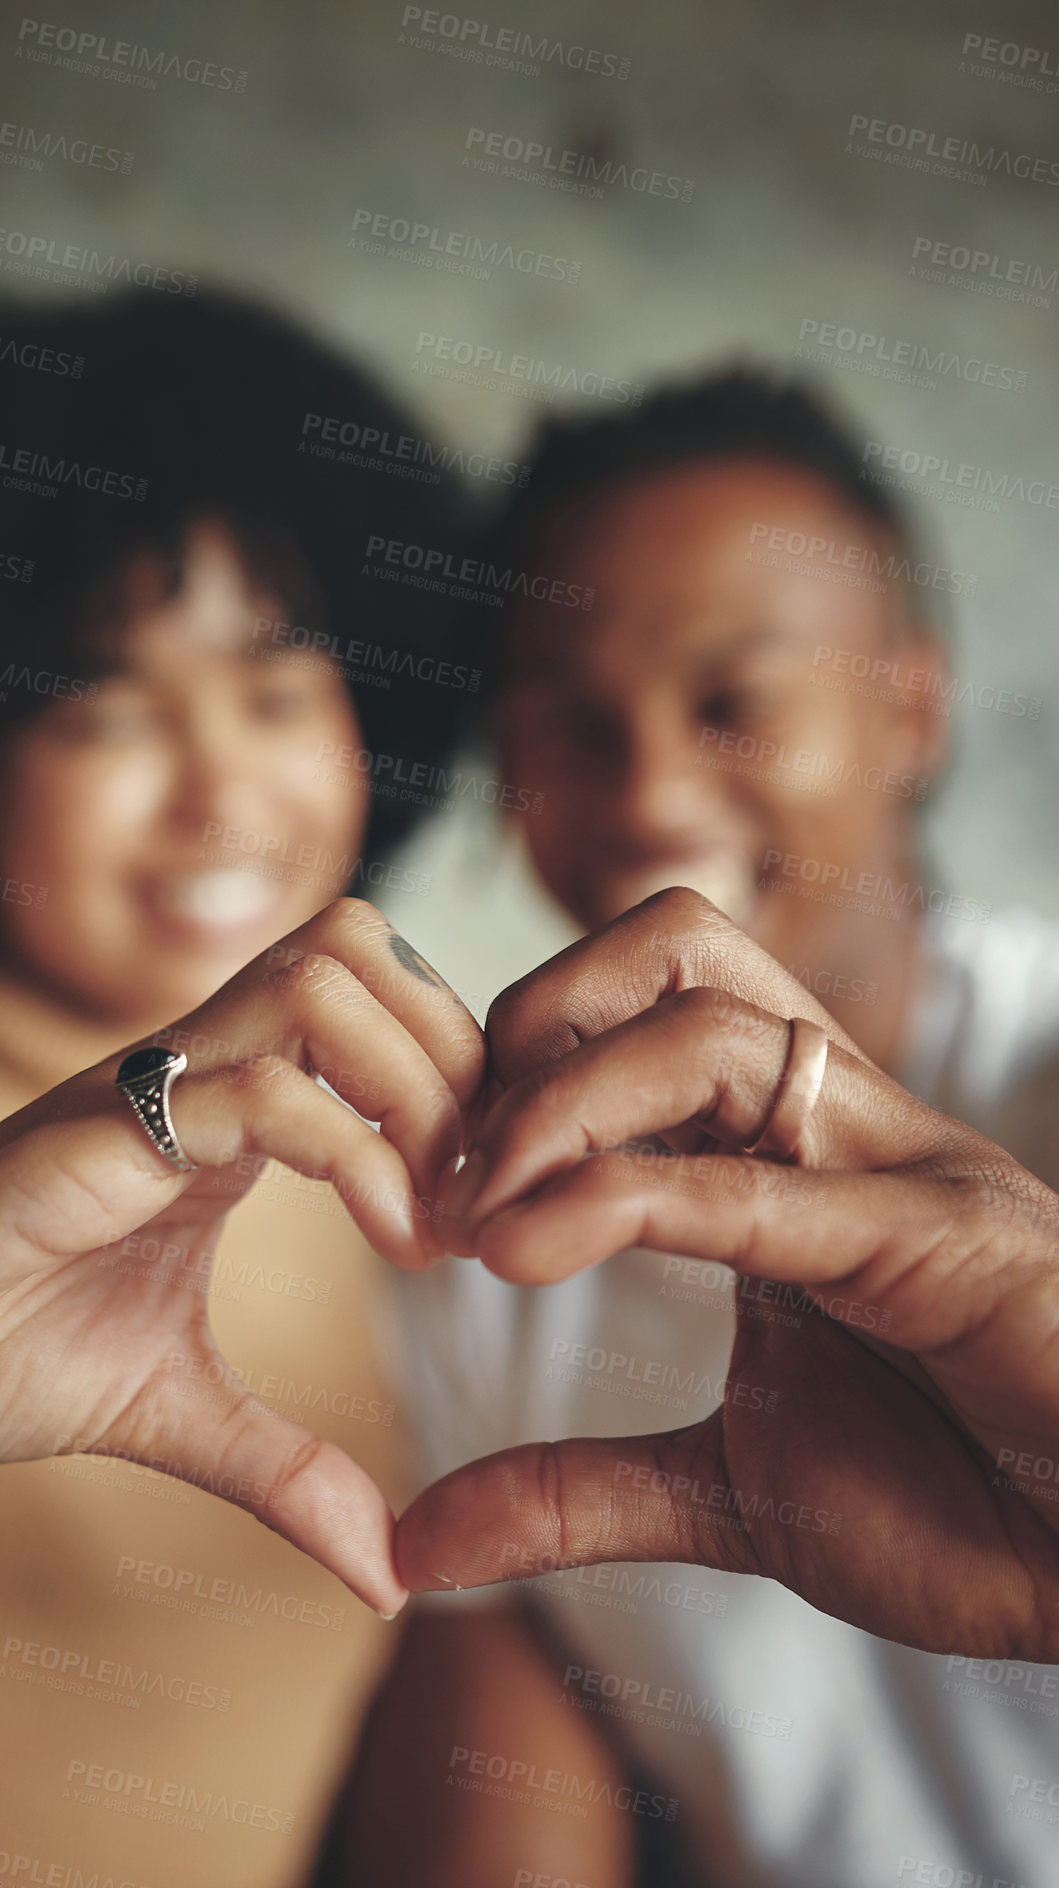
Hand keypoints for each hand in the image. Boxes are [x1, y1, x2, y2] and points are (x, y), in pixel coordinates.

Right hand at [0, 897, 484, 1615]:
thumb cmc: (11, 1354)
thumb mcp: (183, 1414)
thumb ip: (289, 1471)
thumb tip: (387, 1578)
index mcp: (224, 1104)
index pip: (367, 987)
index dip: (451, 1063)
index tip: (484, 1197)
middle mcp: (194, 1072)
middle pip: (356, 943)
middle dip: (451, 1050)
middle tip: (477, 1188)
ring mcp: (146, 1090)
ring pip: (321, 978)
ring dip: (414, 1087)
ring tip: (435, 1215)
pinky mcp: (102, 1136)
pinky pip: (262, 1092)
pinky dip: (357, 1154)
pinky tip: (395, 1244)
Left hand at [396, 889, 1058, 1658]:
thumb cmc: (961, 1501)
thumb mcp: (732, 1494)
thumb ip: (579, 1494)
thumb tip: (420, 1542)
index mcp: (798, 1152)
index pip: (650, 1002)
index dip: (518, 1058)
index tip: (429, 1169)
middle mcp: (847, 1126)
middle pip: (680, 948)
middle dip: (536, 1017)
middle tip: (449, 1149)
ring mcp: (904, 1169)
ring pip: (721, 1031)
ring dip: (565, 1103)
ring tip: (476, 1213)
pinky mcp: (949, 1245)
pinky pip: (768, 1190)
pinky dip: (630, 1200)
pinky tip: (527, 1249)